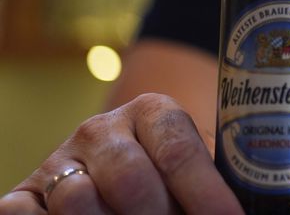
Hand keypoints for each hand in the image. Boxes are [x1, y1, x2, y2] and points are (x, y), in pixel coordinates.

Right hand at [0, 93, 242, 213]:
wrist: (109, 167)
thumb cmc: (164, 178)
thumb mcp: (186, 172)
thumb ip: (208, 185)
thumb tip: (236, 212)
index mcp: (152, 112)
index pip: (179, 151)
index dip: (205, 193)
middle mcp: (102, 129)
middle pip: (131, 179)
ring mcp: (59, 160)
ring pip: (79, 200)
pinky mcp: (24, 193)